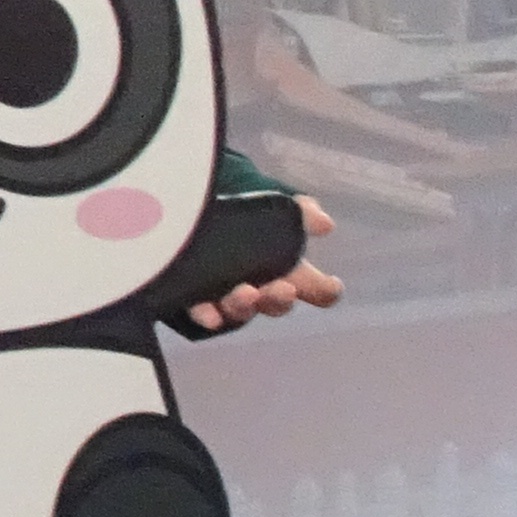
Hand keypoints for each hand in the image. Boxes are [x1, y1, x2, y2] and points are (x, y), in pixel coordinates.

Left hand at [184, 194, 342, 328]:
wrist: (185, 200)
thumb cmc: (237, 206)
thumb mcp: (269, 202)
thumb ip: (299, 212)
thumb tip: (325, 223)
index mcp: (284, 267)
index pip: (314, 288)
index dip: (325, 290)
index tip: (332, 285)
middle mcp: (260, 286)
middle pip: (276, 302)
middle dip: (281, 297)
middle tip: (284, 288)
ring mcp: (227, 295)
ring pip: (241, 309)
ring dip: (245, 304)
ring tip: (246, 292)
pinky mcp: (193, 298)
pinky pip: (201, 313)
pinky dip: (208, 315)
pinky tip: (210, 314)